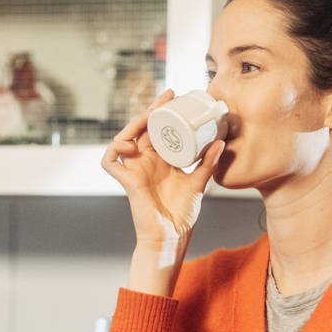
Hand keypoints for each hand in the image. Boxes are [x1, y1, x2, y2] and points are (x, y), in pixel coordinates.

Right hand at [101, 88, 226, 246]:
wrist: (173, 236)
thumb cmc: (182, 213)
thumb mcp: (199, 182)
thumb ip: (208, 163)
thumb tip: (221, 142)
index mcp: (160, 159)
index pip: (157, 128)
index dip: (162, 111)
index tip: (175, 96)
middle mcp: (145, 162)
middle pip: (141, 128)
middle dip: (151, 110)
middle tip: (167, 98)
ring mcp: (134, 170)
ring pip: (123, 138)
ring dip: (133, 124)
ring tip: (149, 117)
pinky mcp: (126, 181)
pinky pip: (110, 161)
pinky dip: (115, 149)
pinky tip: (129, 144)